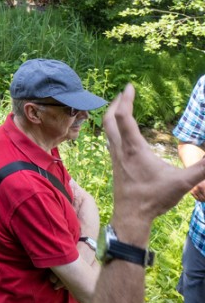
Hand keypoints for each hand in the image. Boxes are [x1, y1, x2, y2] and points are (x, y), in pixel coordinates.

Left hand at [103, 84, 204, 234]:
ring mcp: (115, 157)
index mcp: (133, 148)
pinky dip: (114, 129)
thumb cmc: (154, 199)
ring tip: (122, 108)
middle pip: (109, 118)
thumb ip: (201, 168)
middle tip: (124, 93)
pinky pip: (110, 140)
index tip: (129, 86)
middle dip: (115, 103)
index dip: (125, 99)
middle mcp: (120, 149)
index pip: (124, 116)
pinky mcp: (115, 165)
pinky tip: (123, 133)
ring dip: (112, 115)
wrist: (131, 217)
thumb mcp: (183, 182)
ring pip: (107, 129)